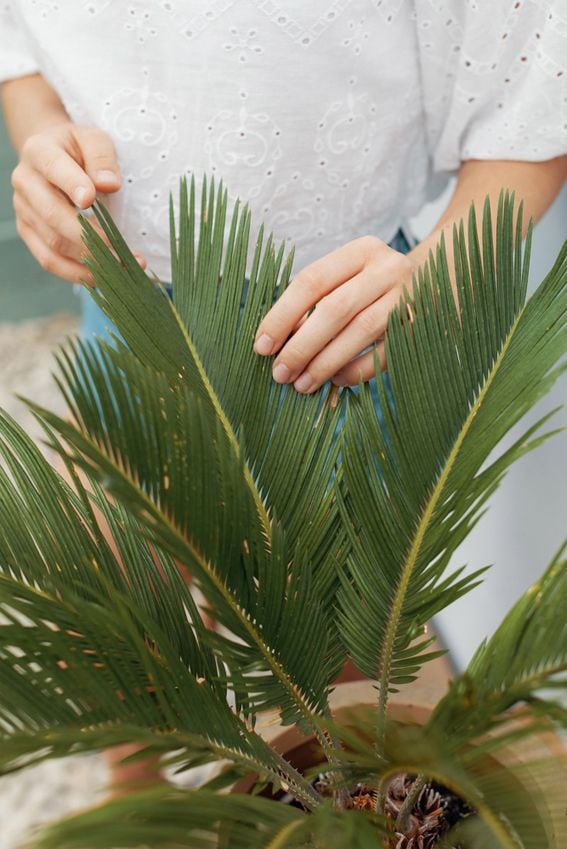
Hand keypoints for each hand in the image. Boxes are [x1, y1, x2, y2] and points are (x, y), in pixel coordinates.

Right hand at [11, 122, 145, 283]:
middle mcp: (25, 182)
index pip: (53, 169)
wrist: (53, 155)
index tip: (91, 200)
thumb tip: (109, 184)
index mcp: (39, 152)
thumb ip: (102, 157)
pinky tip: (103, 276)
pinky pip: (50, 260)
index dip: (71, 185)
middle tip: (123, 251)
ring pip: (52, 244)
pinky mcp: (30, 233)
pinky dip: (76, 273)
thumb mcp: (93, 139)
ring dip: (89, 261)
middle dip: (90, 237)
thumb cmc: (79, 149)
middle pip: (52, 216)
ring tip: (123, 267)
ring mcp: (24, 211)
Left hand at [253, 236, 415, 391]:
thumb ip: (316, 301)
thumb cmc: (376, 285)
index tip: (261, 346)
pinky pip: (385, 353)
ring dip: (325, 362)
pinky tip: (335, 381)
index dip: (282, 315)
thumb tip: (277, 343)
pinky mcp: (424, 325)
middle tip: (279, 374)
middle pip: (335, 309)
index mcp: (361, 250)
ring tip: (301, 385)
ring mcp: (410, 296)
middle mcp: (387, 268)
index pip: (312, 280)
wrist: (442, 280)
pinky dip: (356, 370)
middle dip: (301, 346)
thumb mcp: (349, 277)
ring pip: (360, 332)